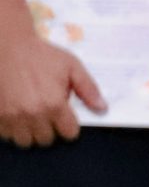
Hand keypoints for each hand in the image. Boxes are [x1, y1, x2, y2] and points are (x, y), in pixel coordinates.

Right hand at [0, 23, 105, 146]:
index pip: (69, 133)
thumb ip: (88, 89)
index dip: (69, 125)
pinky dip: (12, 128)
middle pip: (46, 139)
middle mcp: (33, 114)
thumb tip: (102, 108)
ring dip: (30, 131)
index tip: (65, 116)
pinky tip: (16, 113)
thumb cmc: (41, 55)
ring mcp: (12, 117)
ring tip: (31, 115)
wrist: (7, 46)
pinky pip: (6, 134)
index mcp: (54, 104)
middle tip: (46, 113)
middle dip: (49, 128)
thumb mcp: (71, 66)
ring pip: (25, 140)